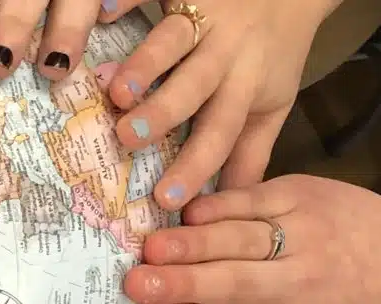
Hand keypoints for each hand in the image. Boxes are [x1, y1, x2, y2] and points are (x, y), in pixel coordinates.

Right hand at [0, 0, 340, 208]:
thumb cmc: (274, 53)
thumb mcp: (272, 103)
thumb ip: (248, 153)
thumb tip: (228, 206)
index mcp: (244, 87)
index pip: (220, 132)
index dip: (195, 166)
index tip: (165, 201)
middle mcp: (225, 54)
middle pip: (195, 86)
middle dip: (162, 113)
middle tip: (127, 139)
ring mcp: (203, 17)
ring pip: (174, 40)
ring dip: (144, 65)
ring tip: (114, 91)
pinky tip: (106, 12)